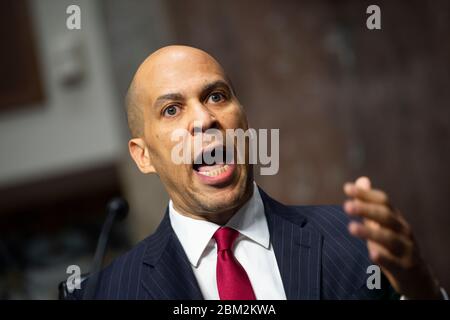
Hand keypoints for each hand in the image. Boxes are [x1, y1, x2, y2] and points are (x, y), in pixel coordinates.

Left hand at [343, 176, 440, 298]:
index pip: (383, 201)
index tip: (347, 188)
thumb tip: (361, 180)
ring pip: (389, 238)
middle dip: (366, 210)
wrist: (416, 275)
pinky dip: (383, 258)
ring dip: (369, 232)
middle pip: (385, 217)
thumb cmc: (392, 244)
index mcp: (395, 218)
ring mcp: (405, 249)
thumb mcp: (382, 223)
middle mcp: (402, 230)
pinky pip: (394, 262)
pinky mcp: (404, 267)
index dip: (366, 194)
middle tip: (346, 206)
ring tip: (351, 227)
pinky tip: (371, 254)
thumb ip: (370, 204)